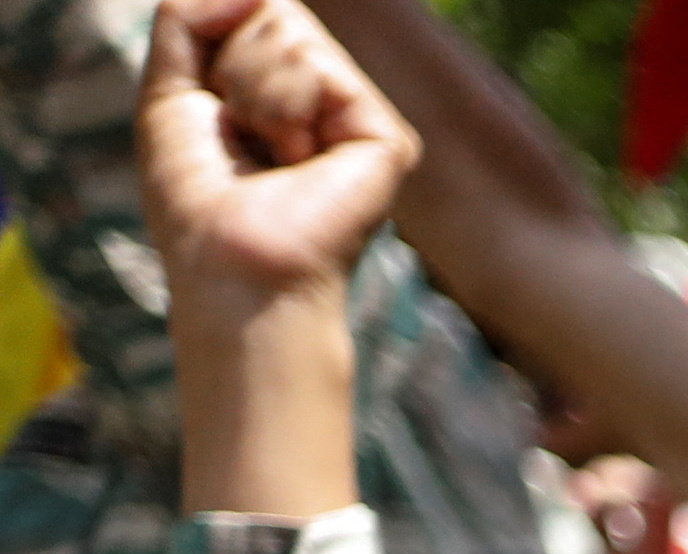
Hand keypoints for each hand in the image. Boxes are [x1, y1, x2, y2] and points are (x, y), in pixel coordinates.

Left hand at [137, 0, 413, 318]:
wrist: (230, 265)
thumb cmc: (198, 200)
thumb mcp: (171, 89)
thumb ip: (188, 19)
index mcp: (289, 94)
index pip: (256, 9)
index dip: (216, 45)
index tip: (216, 115)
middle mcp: (334, 102)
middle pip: (274, 10)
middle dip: (234, 65)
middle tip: (243, 138)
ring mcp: (363, 118)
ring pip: (292, 32)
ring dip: (253, 91)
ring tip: (270, 155)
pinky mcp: (387, 136)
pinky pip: (317, 66)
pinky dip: (283, 108)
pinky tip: (298, 161)